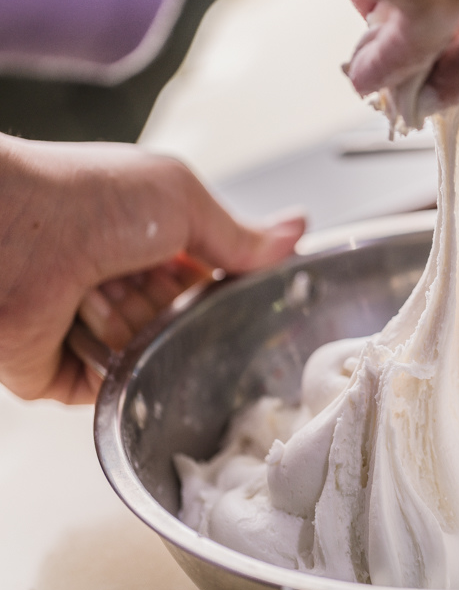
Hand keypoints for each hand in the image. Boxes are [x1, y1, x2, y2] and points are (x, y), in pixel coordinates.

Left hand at [0, 134, 305, 403]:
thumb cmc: (79, 197)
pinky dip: (115, 371)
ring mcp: (96, 328)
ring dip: (140, 331)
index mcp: (153, 240)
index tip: (243, 286)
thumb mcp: (180, 197)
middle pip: (190, 323)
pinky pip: (116, 392)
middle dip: (179, 307)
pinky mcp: (66, 371)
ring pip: (157, 358)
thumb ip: (239, 232)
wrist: (1, 233)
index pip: (214, 280)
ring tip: (102, 292)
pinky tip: (92, 330)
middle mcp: (125, 283)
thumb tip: (297, 232)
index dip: (229, 286)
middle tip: (151, 276)